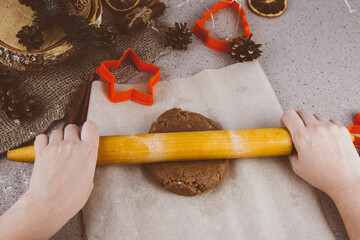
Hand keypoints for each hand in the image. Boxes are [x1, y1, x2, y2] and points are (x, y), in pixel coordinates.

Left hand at [26, 121, 98, 237]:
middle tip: (72, 145)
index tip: (87, 134)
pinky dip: (44, 141)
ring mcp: (56, 147)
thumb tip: (83, 160)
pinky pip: (42, 137)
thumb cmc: (71, 197)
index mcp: (89, 151)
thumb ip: (87, 163)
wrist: (49, 204)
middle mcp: (73, 145)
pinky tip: (47, 148)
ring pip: (57, 131)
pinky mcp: (41, 152)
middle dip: (72, 134)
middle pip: (72, 127)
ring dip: (59, 138)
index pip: (91, 126)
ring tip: (58, 150)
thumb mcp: (90, 179)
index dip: (89, 129)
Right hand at [281, 109, 359, 198]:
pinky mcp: (341, 129)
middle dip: (297, 119)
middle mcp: (316, 128)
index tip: (286, 124)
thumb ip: (290, 152)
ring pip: (316, 116)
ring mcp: (330, 127)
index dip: (284, 119)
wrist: (346, 180)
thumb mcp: (297, 167)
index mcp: (302, 137)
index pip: (288, 114)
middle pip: (301, 111)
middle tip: (298, 129)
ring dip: (312, 123)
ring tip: (314, 137)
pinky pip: (329, 121)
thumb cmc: (324, 176)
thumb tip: (289, 146)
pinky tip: (325, 138)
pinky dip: (325, 126)